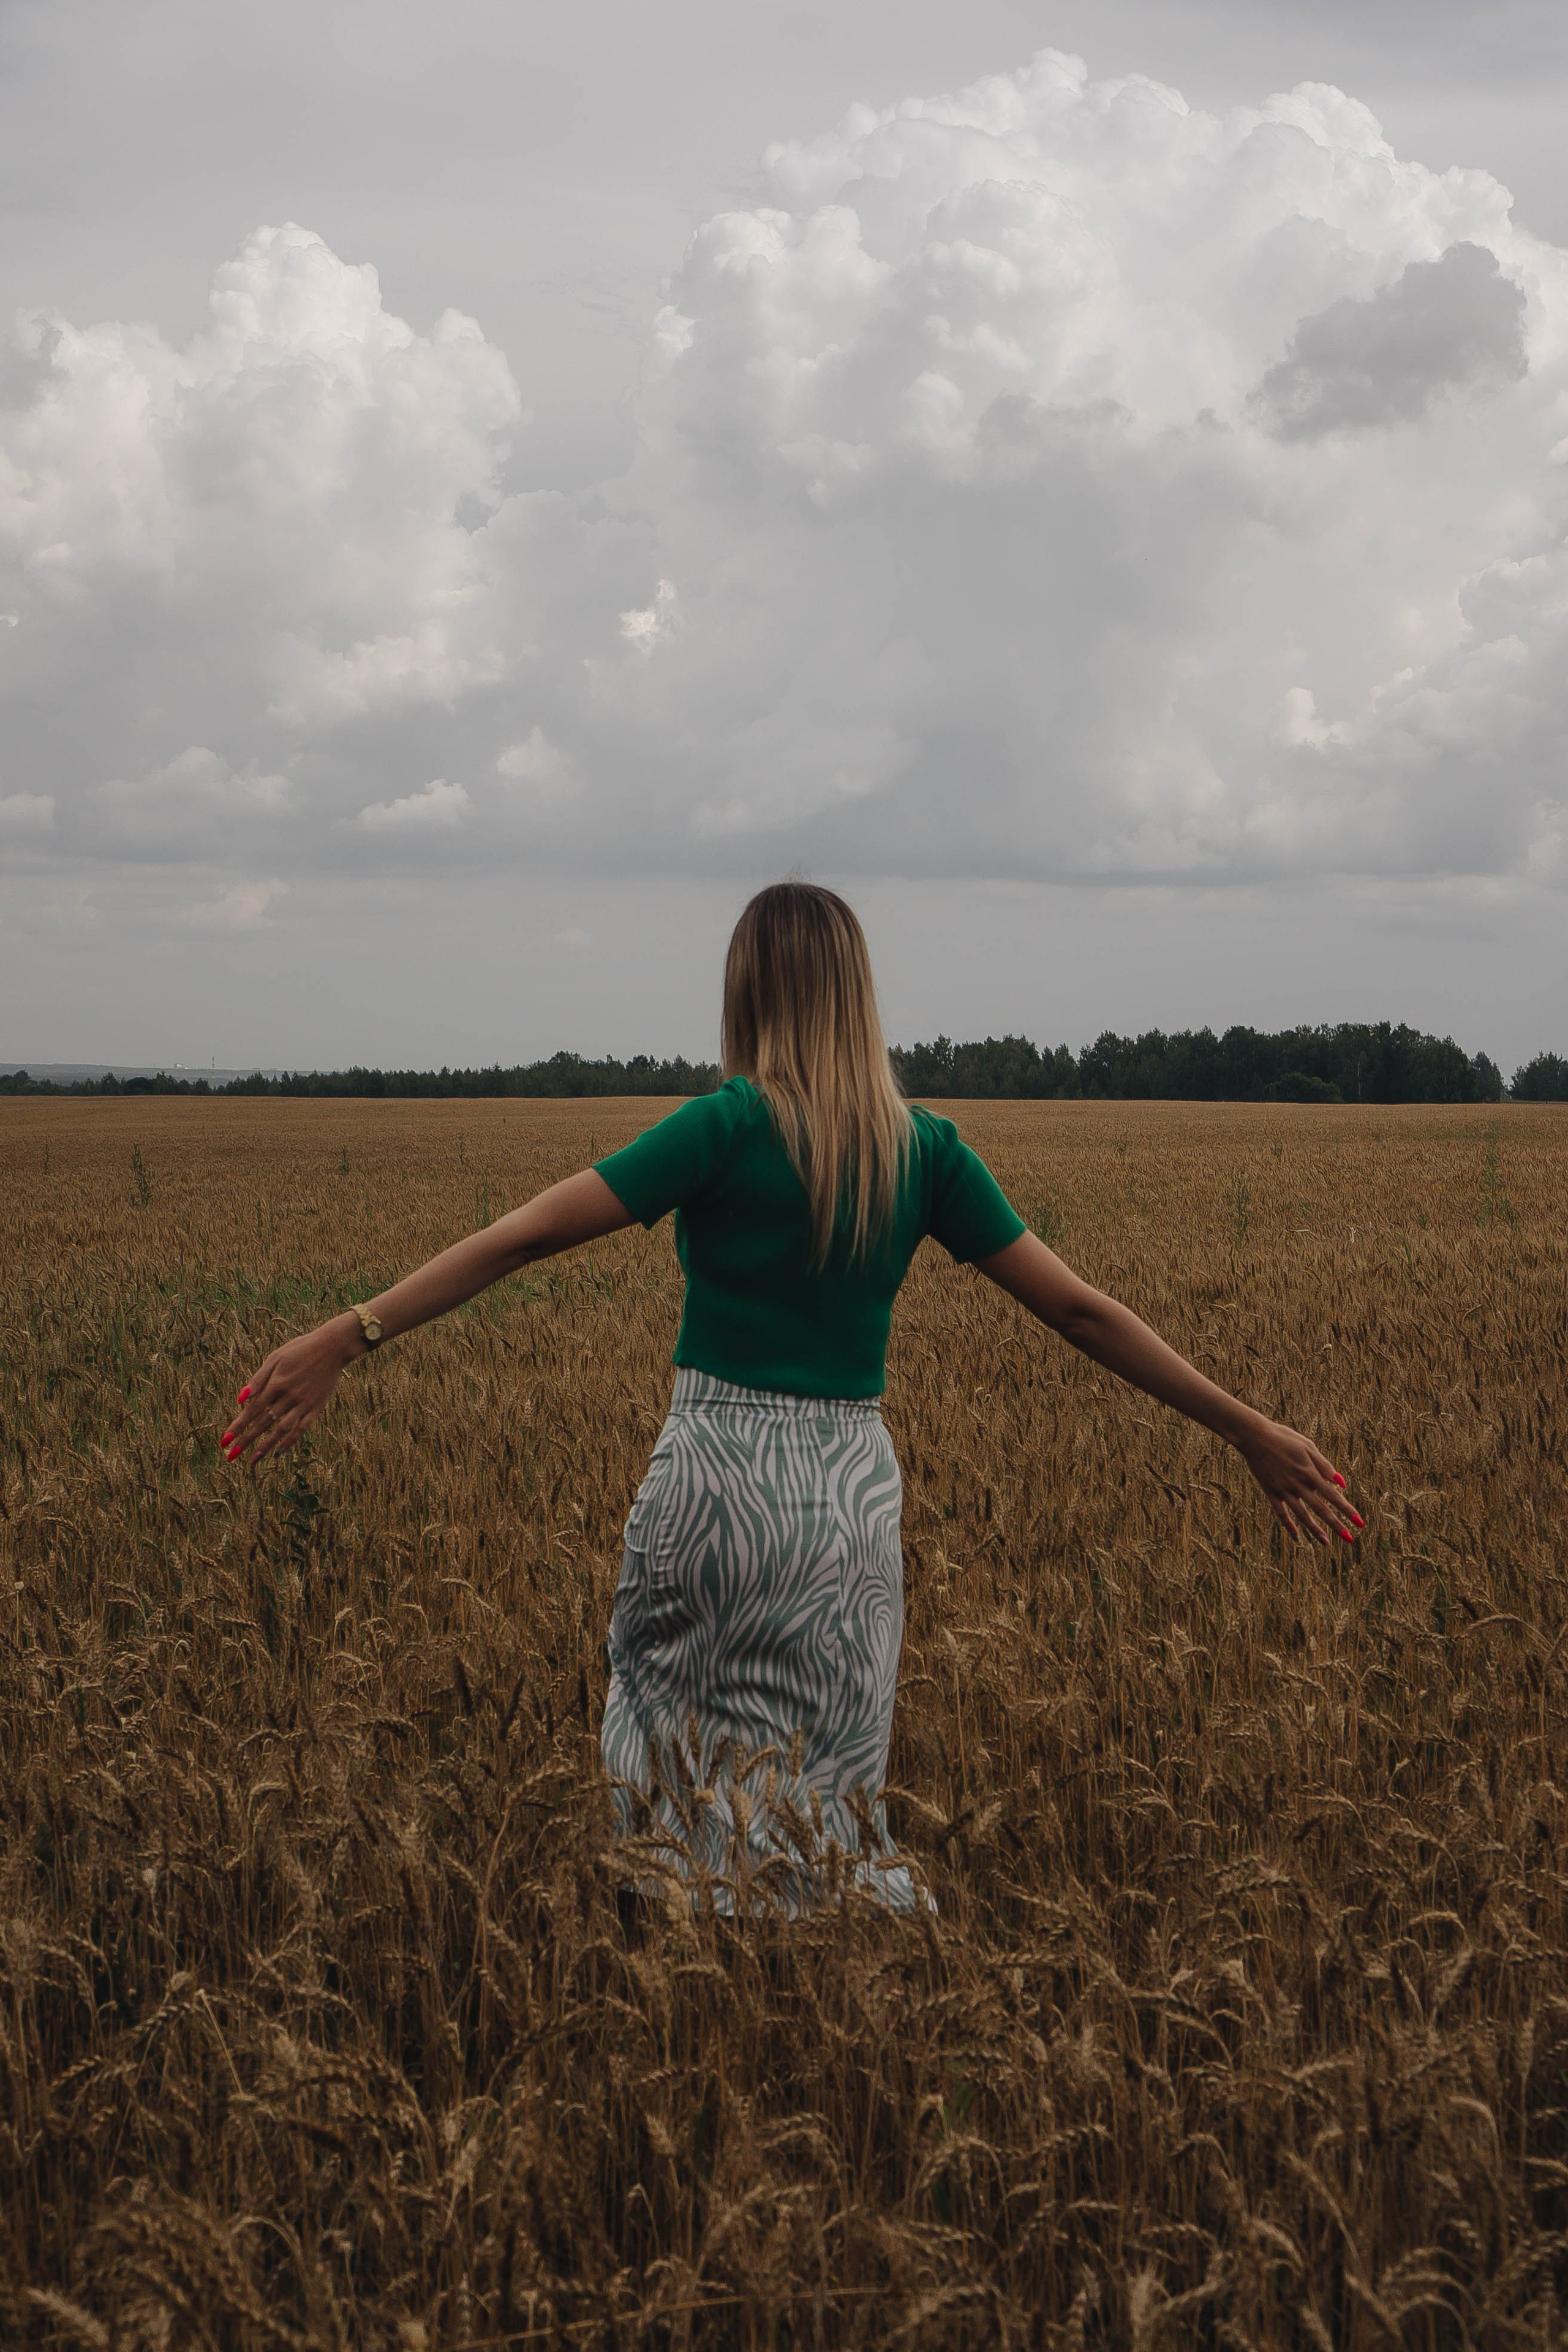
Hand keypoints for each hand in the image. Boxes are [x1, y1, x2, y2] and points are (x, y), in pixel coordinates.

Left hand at [222, 1316, 359, 1464]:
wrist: (332, 1347)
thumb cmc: (299, 1350)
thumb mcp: (276, 1358)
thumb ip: (258, 1379)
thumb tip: (240, 1398)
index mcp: (276, 1383)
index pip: (252, 1410)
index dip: (237, 1426)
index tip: (224, 1441)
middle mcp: (288, 1396)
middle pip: (263, 1423)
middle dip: (246, 1440)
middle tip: (231, 1456)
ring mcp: (303, 1403)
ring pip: (281, 1429)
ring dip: (266, 1445)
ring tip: (253, 1460)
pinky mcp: (316, 1407)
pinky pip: (301, 1428)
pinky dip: (290, 1441)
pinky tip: (279, 1452)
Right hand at [1235, 1417, 1363, 1545]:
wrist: (1255, 1436)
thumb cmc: (1284, 1438)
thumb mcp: (1308, 1446)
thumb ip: (1324, 1465)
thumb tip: (1341, 1483)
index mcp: (1309, 1472)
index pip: (1333, 1496)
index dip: (1347, 1509)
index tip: (1360, 1522)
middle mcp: (1298, 1484)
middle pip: (1321, 1509)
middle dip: (1336, 1525)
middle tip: (1350, 1539)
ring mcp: (1283, 1490)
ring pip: (1302, 1515)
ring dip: (1315, 1530)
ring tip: (1327, 1543)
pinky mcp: (1270, 1492)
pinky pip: (1280, 1513)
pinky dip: (1289, 1525)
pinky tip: (1297, 1537)